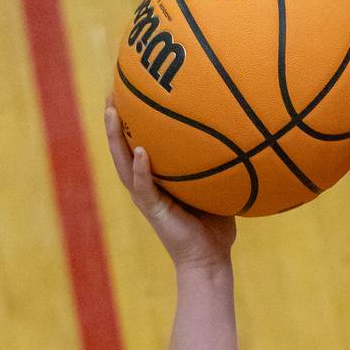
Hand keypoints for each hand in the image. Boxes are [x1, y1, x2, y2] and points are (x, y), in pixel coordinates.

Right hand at [103, 93, 236, 269]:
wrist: (210, 260)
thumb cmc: (216, 226)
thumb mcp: (217, 187)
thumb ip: (219, 163)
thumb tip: (241, 131)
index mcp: (157, 178)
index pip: (137, 143)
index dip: (130, 119)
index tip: (127, 89)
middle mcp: (146, 185)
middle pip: (121, 147)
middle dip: (113, 120)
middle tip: (108, 92)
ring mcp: (146, 198)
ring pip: (122, 163)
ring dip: (115, 138)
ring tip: (110, 112)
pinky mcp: (153, 211)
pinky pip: (143, 187)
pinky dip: (140, 169)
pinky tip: (140, 152)